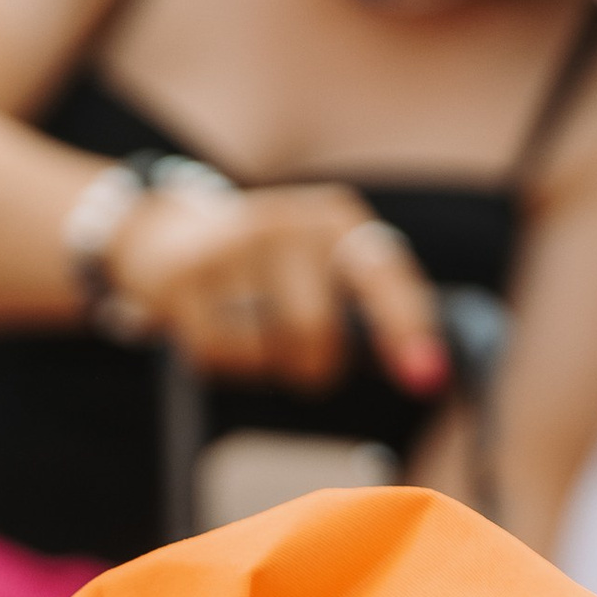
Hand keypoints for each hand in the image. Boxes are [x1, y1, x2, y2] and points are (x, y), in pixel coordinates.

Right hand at [107, 179, 448, 397]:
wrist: (170, 234)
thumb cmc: (270, 268)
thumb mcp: (322, 263)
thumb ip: (371, 306)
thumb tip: (423, 372)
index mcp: (334, 219)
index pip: (381, 274)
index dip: (405, 327)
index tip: (425, 377)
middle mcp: (287, 223)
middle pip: (316, 333)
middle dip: (315, 367)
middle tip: (306, 365)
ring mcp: (232, 247)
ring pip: (267, 353)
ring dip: (265, 367)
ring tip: (251, 332)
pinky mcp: (186, 280)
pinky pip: (220, 357)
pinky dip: (226, 364)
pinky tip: (217, 333)